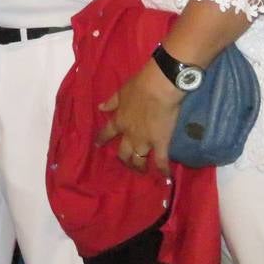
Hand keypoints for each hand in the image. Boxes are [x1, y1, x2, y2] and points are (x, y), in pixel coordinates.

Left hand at [95, 59, 183, 175]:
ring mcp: (145, 141)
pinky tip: (166, 177)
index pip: (106, 133)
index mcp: (119, 120)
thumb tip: (100, 108)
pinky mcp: (161, 143)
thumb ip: (111, 102)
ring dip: (139, 167)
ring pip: (139, 160)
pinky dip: (163, 170)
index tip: (97, 145)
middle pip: (123, 153)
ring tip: (141, 171)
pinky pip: (161, 161)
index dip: (101, 139)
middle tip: (126, 163)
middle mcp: (130, 134)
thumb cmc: (139, 86)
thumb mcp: (121, 92)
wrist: (158, 87)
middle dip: (124, 160)